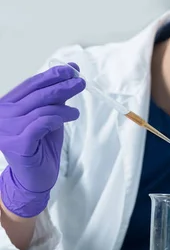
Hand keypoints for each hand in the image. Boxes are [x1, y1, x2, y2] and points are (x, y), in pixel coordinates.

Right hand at [0, 63, 84, 217]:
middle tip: (80, 82)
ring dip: (63, 105)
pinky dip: (58, 117)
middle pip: (36, 94)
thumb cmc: (40, 150)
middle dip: (61, 85)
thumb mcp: (47, 120)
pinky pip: (41, 123)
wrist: (34, 180)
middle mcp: (2, 115)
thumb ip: (53, 101)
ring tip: (76, 110)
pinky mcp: (18, 143)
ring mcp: (7, 130)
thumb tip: (69, 75)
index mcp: (6, 106)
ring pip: (40, 108)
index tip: (70, 69)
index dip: (51, 75)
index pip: (30, 85)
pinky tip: (70, 116)